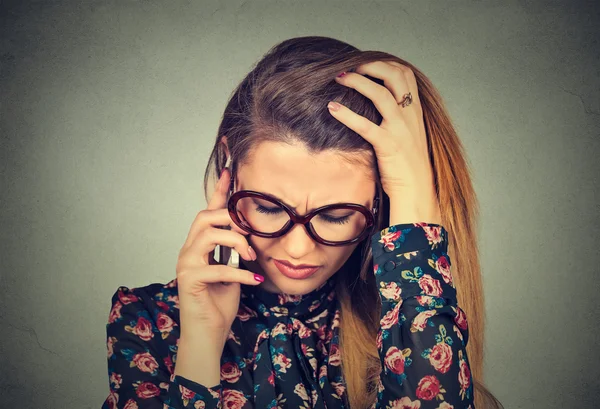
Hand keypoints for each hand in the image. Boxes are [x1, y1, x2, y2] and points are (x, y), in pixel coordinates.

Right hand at [175, 168, 262, 344]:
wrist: (208, 333)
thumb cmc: (219, 302)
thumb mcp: (233, 269)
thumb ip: (235, 250)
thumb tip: (250, 234)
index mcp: (199, 245)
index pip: (207, 211)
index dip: (219, 191)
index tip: (230, 171)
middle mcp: (188, 250)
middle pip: (205, 217)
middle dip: (231, 220)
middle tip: (251, 235)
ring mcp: (186, 264)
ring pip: (209, 235)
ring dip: (236, 242)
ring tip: (252, 257)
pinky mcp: (189, 280)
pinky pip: (217, 267)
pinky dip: (240, 272)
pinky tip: (254, 279)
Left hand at [327, 61, 440, 223]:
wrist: (418, 190)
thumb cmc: (408, 165)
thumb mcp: (409, 135)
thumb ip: (398, 118)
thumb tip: (379, 105)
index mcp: (415, 111)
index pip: (405, 74)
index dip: (384, 63)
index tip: (365, 64)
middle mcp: (410, 116)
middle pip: (394, 75)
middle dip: (370, 66)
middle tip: (349, 67)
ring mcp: (400, 130)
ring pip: (380, 94)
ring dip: (357, 82)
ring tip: (339, 79)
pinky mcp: (388, 145)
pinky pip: (365, 125)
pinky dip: (347, 114)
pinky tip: (332, 108)